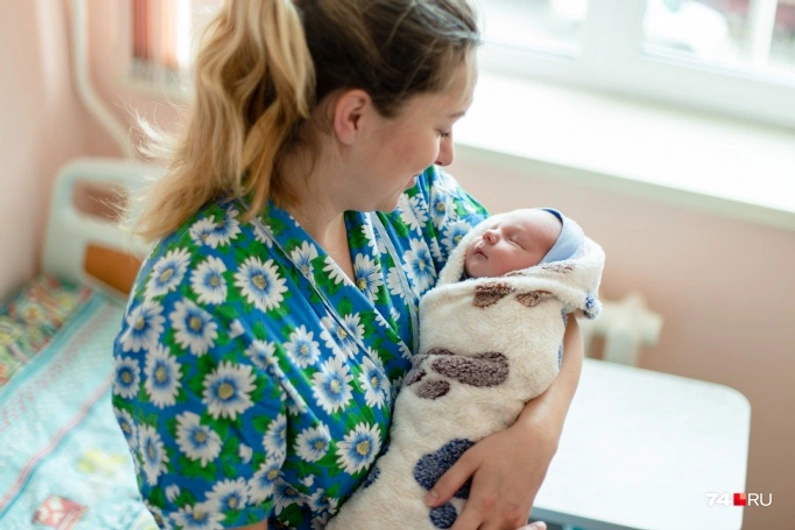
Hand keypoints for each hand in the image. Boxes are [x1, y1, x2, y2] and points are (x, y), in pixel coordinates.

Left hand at [423, 420, 557, 529]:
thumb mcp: (470, 459)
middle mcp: (500, 517)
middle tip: (457, 522)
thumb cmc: (500, 447)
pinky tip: (488, 522)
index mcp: (483, 504)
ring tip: (470, 522)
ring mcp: (515, 519)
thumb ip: (449, 482)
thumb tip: (429, 502)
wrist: (535, 443)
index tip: (440, 528)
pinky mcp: (524, 516)